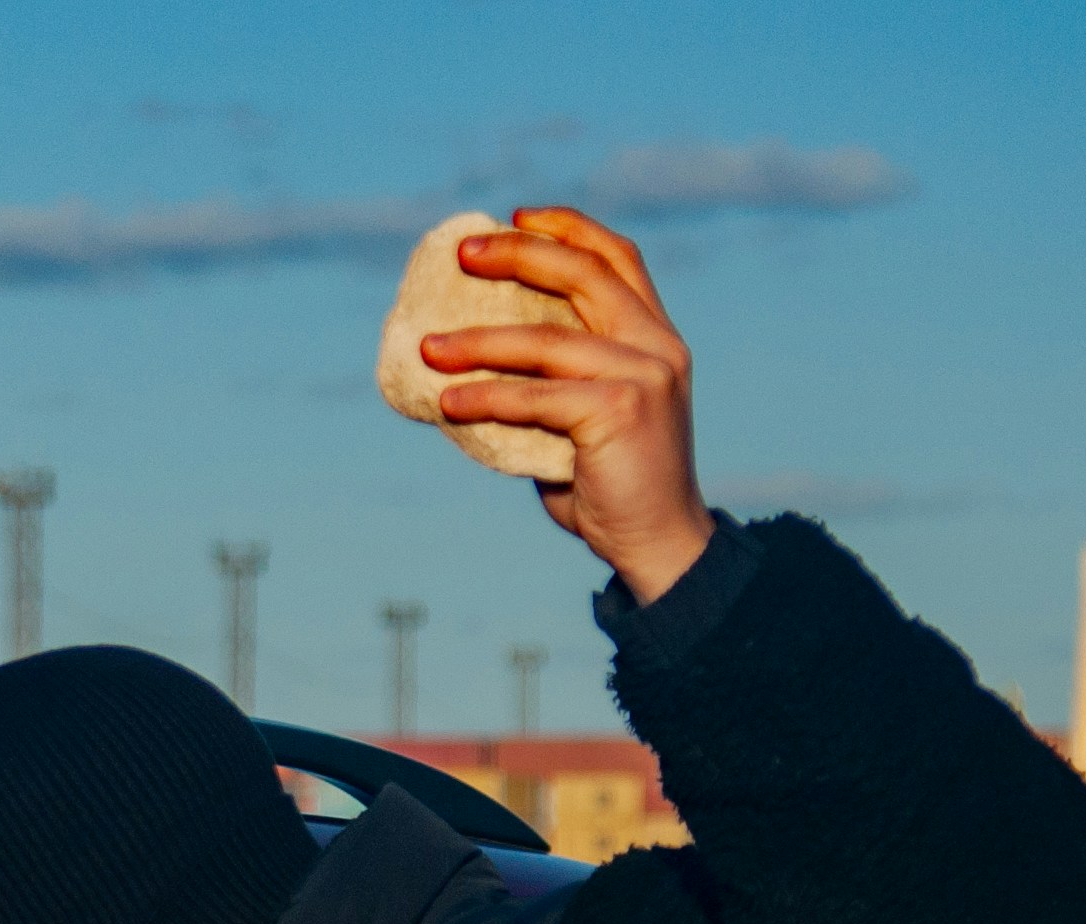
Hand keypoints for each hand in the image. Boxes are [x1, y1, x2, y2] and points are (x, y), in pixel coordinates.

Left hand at [419, 207, 714, 605]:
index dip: (566, 228)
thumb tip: (466, 368)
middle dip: (519, 254)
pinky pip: (535, 397)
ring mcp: (644, 375)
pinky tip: (447, 405)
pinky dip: (485, 398)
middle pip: (585, 274)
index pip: (618, 258)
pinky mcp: (621, 411)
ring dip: (478, 342)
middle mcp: (657, 345)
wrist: (656, 544)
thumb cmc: (610, 486)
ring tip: (427, 347)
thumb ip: (550, 383)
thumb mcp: (585, 418)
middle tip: (462, 255)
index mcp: (655, 337)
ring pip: (545, 340)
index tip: (514, 217)